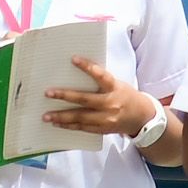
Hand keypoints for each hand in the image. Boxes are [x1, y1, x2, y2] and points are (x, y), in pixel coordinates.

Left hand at [43, 71, 158, 142]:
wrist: (141, 117)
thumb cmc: (125, 96)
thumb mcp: (117, 85)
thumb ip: (101, 82)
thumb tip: (76, 74)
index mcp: (115, 88)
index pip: (101, 75)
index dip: (88, 67)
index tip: (73, 59)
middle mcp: (110, 103)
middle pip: (85, 100)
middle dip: (65, 96)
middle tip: (48, 93)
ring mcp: (106, 118)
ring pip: (80, 117)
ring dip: (61, 116)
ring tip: (46, 115)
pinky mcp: (102, 129)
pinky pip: (82, 128)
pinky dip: (68, 126)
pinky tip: (57, 123)